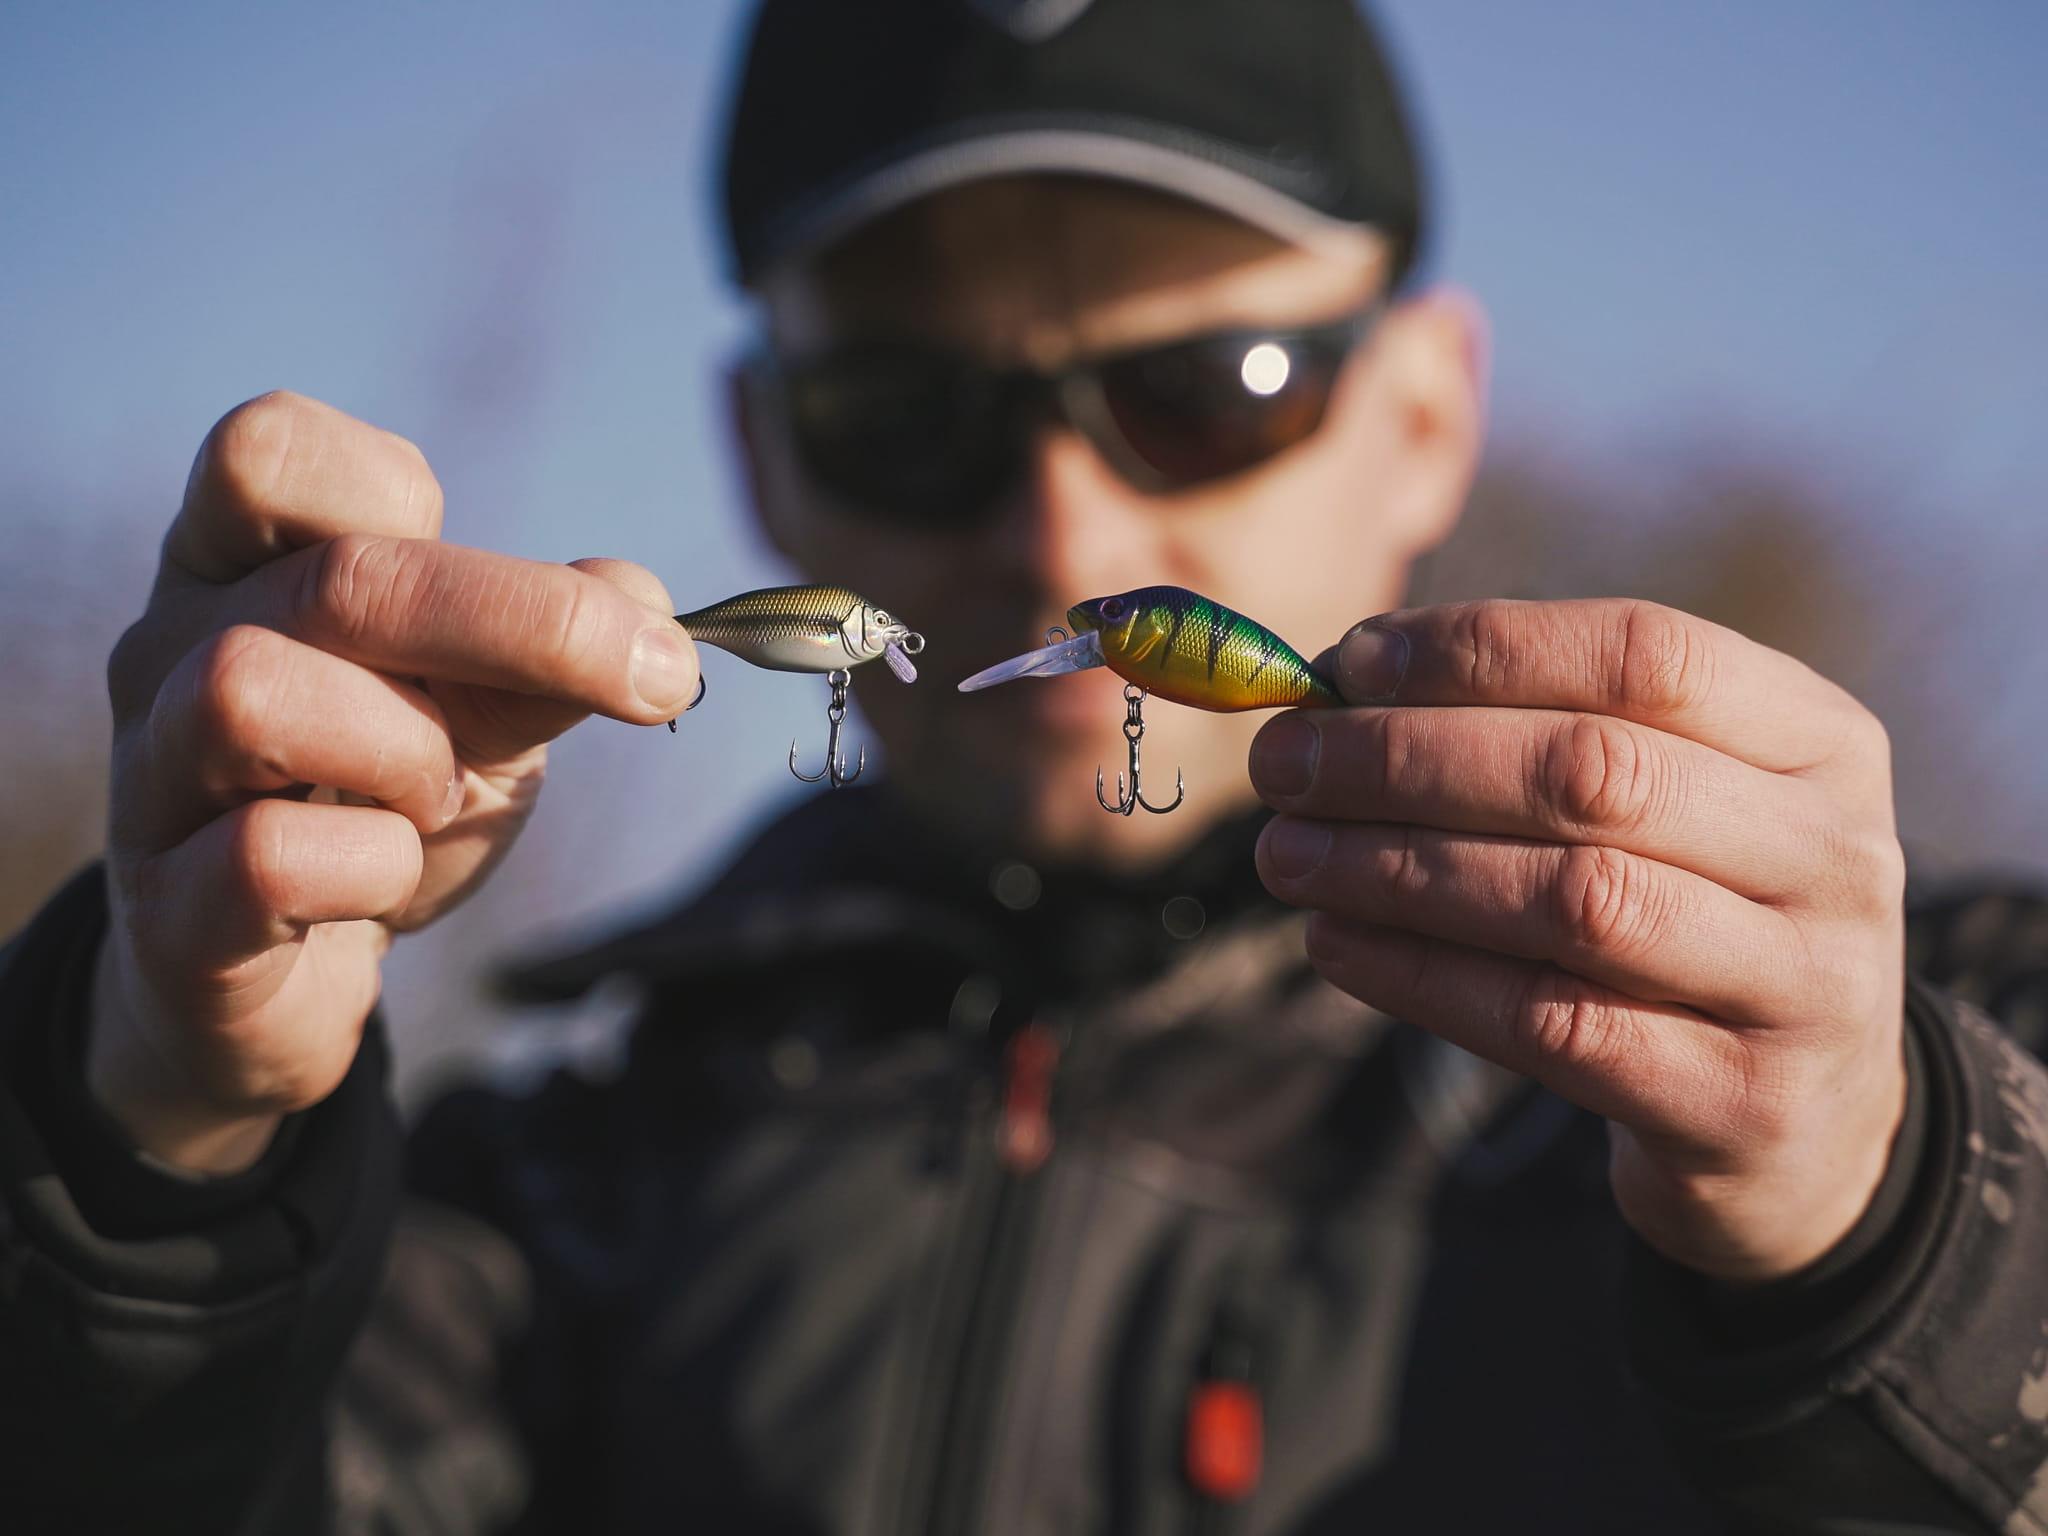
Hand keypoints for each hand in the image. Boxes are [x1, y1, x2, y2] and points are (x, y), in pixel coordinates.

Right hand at [92, 392, 699, 1172]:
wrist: (289, 981)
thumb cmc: (379, 805)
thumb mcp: (483, 710)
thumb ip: (553, 649)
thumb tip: (647, 604)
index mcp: (238, 569)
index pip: (271, 449)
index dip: (401, 495)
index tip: (500, 578)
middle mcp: (169, 652)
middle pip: (335, 577)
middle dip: (523, 624)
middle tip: (631, 685)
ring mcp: (149, 779)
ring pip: (251, 693)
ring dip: (407, 752)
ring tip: (434, 801)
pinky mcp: (165, 913)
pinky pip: (262, 857)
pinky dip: (374, 869)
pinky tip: (384, 884)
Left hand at [1250, 598, 1907, 1281]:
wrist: (1805, 1118)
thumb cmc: (1690, 912)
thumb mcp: (1666, 803)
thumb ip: (1530, 731)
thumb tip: (1335, 686)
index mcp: (1817, 739)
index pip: (1643, 653)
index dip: (1481, 650)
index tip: (1346, 665)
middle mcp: (1836, 852)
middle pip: (1594, 773)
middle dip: (1408, 759)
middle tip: (1280, 765)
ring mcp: (1804, 987)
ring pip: (1572, 903)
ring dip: (1398, 869)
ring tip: (1285, 855)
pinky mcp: (1738, 1105)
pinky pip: (1551, 1027)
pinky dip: (1423, 978)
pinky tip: (1335, 942)